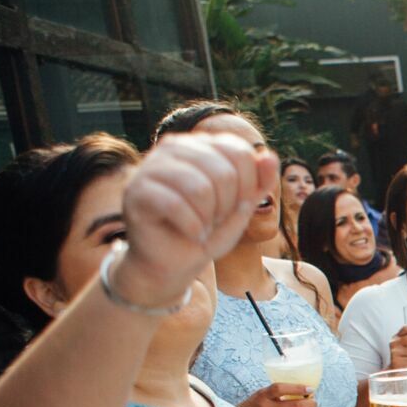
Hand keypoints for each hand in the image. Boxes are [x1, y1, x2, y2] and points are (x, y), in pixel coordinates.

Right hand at [112, 132, 276, 308]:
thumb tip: (270, 156)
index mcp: (202, 145)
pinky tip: (191, 234)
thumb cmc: (208, 229)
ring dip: (208, 218)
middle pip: (224, 173)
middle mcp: (174, 147)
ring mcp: (152, 166)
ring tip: (201, 226)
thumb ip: (259, 182)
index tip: (234, 206)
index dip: (248, 188)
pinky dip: (192, 228)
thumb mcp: (242, 207)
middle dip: (227, 207)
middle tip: (213, 220)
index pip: (241, 154)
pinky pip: (175, 206)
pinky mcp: (136, 191)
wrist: (175, 261)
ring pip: (200, 189)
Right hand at [240, 382, 317, 406]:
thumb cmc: (256, 404)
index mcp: (263, 395)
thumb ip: (280, 393)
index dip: (297, 388)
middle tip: (314, 403)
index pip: (281, 389)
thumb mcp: (263, 393)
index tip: (310, 389)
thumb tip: (306, 392)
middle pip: (293, 406)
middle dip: (309, 404)